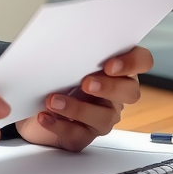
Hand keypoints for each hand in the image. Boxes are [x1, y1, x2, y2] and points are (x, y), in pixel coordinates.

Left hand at [15, 46, 152, 151]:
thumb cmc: (53, 78)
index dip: (132, 63)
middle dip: (109, 87)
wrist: (30, 107)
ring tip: (54, 101)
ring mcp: (101, 117)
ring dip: (78, 108)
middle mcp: (115, 95)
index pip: (142, 61)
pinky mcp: (82, 136)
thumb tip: (62, 37)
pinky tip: (45, 116)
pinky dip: (59, 125)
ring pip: (104, 118)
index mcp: (117, 70)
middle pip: (130, 92)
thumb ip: (74, 51)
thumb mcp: (63, 60)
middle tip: (86, 83)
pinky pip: (78, 135)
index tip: (109, 65)